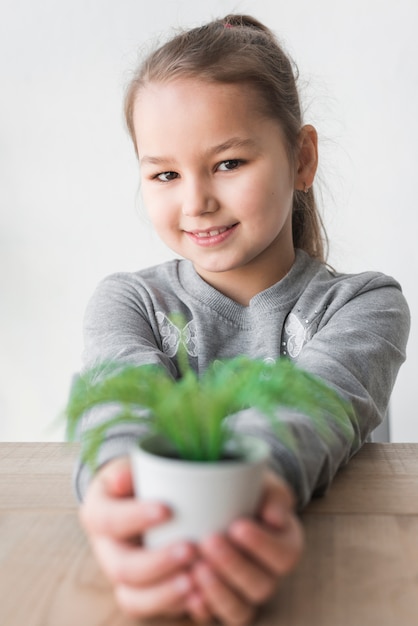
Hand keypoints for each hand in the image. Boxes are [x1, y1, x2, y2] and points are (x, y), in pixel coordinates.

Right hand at [79, 457, 198, 618]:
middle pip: (122, 568)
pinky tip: (201, 596)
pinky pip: (155, 608)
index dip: (135, 517)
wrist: (141, 495)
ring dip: (165, 594)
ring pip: (134, 598)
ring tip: (196, 582)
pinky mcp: (145, 592)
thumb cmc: (139, 476)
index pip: (109, 520)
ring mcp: (124, 576)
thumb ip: (127, 467)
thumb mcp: (130, 463)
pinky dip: (178, 606)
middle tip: (191, 549)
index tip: (167, 509)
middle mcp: (106, 550)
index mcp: (97, 514)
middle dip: (157, 563)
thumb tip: (121, 479)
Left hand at [188, 471, 303, 624]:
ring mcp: (245, 594)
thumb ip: (274, 495)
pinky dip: (204, 608)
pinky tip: (189, 593)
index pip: (283, 554)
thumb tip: (274, 518)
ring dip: (218, 591)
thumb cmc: (247, 490)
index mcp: (285, 546)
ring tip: (197, 567)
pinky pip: (217, 618)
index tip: (237, 525)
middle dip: (234, 565)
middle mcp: (269, 576)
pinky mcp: (221, 604)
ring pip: (240, 608)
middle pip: (261, 585)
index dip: (262, 545)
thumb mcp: (265, 484)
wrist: (223, 500)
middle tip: (209, 541)